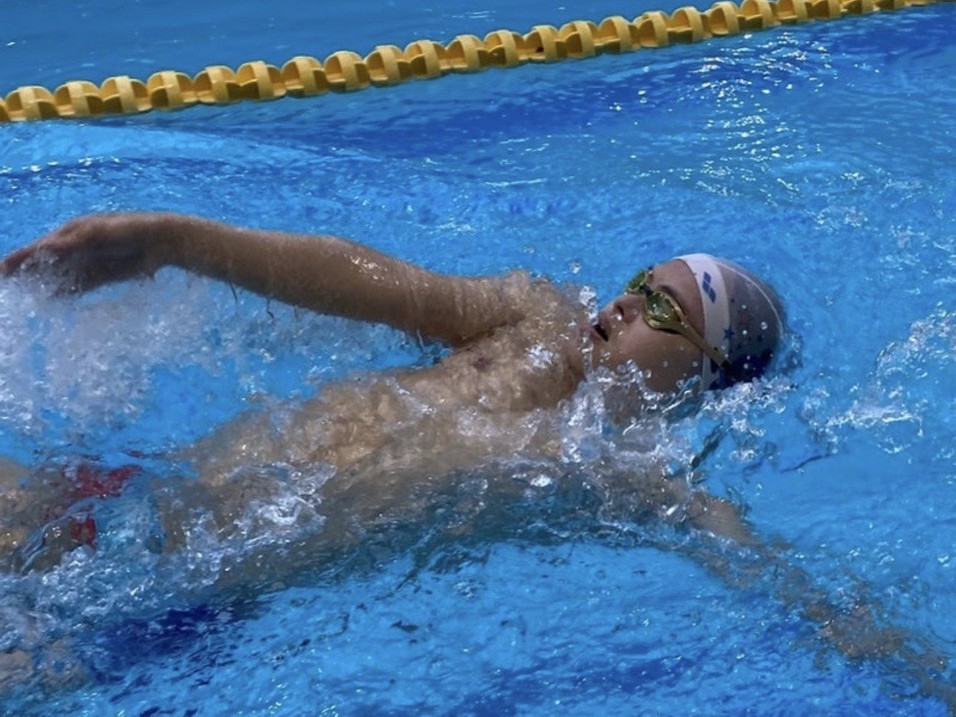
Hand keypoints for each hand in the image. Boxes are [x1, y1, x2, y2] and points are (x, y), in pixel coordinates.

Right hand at [1, 213, 175, 291]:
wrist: (160, 242)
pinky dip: (66, 295)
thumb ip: (72, 242)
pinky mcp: (101, 277)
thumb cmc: (129, 229)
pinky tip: (53, 303)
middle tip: (8, 287)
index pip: (40, 247)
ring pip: (60, 277)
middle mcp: (76, 248)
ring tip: (26, 300)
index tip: (2, 269)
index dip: (20, 258)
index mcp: (72, 232)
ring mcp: (88, 263)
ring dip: (44, 287)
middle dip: (27, 274)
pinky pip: (78, 287)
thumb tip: (44, 247)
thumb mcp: (99, 233)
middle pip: (46, 264)